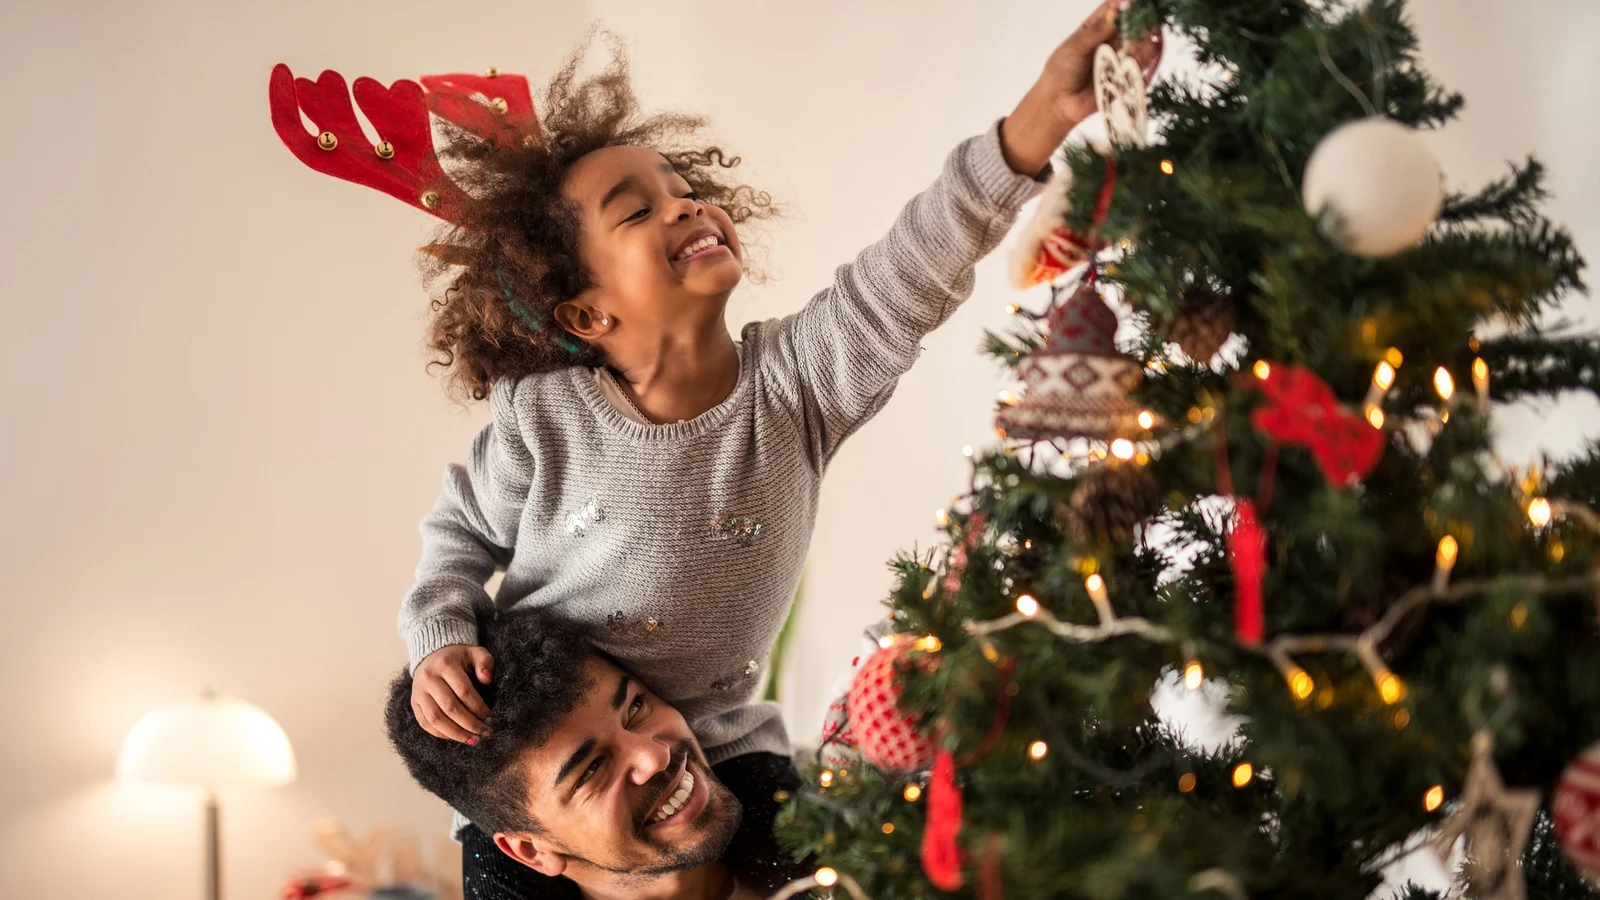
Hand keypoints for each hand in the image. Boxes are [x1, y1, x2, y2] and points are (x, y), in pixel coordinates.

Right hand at [412, 644, 494, 743]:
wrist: (432, 656)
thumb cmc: (459, 658)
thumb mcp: (474, 652)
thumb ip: (485, 662)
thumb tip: (487, 679)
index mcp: (445, 664)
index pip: (464, 691)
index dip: (478, 707)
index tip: (490, 717)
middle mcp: (428, 678)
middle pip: (450, 707)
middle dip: (470, 723)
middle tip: (485, 732)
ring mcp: (418, 692)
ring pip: (435, 719)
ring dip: (456, 733)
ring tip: (473, 740)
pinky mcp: (414, 703)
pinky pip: (425, 724)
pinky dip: (441, 734)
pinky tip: (457, 737)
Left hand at [1000, 0, 1161, 174]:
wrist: (1058, 102)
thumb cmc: (1061, 71)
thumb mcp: (1075, 47)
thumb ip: (1096, 32)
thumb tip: (1115, 13)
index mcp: (1094, 30)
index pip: (1111, 12)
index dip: (1122, 4)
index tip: (1131, 1)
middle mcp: (1109, 42)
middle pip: (1128, 27)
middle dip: (1139, 20)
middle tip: (1147, 16)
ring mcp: (1117, 59)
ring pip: (1136, 44)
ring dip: (1144, 37)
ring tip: (1150, 30)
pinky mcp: (1122, 77)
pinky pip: (1137, 65)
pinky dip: (1144, 56)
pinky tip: (1149, 48)